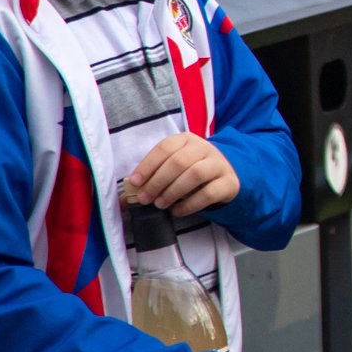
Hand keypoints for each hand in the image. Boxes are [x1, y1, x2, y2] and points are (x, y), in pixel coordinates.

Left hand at [125, 132, 239, 216]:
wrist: (223, 175)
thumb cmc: (189, 171)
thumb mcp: (170, 169)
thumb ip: (149, 180)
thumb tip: (122, 201)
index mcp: (186, 140)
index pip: (165, 148)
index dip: (148, 165)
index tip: (135, 182)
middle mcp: (204, 148)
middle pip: (179, 161)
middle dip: (158, 181)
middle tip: (146, 198)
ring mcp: (219, 164)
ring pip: (195, 174)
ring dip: (173, 191)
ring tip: (160, 204)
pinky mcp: (228, 182)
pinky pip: (209, 193)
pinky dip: (190, 204)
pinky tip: (177, 211)